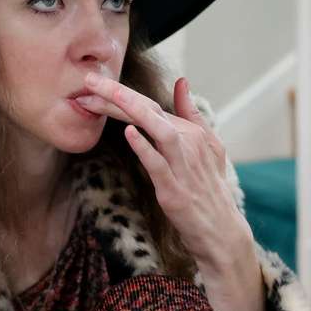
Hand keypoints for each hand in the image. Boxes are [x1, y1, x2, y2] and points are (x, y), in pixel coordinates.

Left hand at [76, 74, 249, 268]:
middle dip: (118, 93)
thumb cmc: (209, 188)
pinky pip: (158, 165)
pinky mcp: (175, 190)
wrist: (221, 230)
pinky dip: (145, 148)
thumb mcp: (208, 146)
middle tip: (89, 80)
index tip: (93, 83)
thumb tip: (181, 81)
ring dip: (132, 111)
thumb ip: (192, 113)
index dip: (121, 93)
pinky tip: (128, 133)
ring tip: (106, 96)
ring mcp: (183, 166)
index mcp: (193, 132)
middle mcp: (189, 144)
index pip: (151, 106)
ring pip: (158, 130)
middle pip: (151, 111)